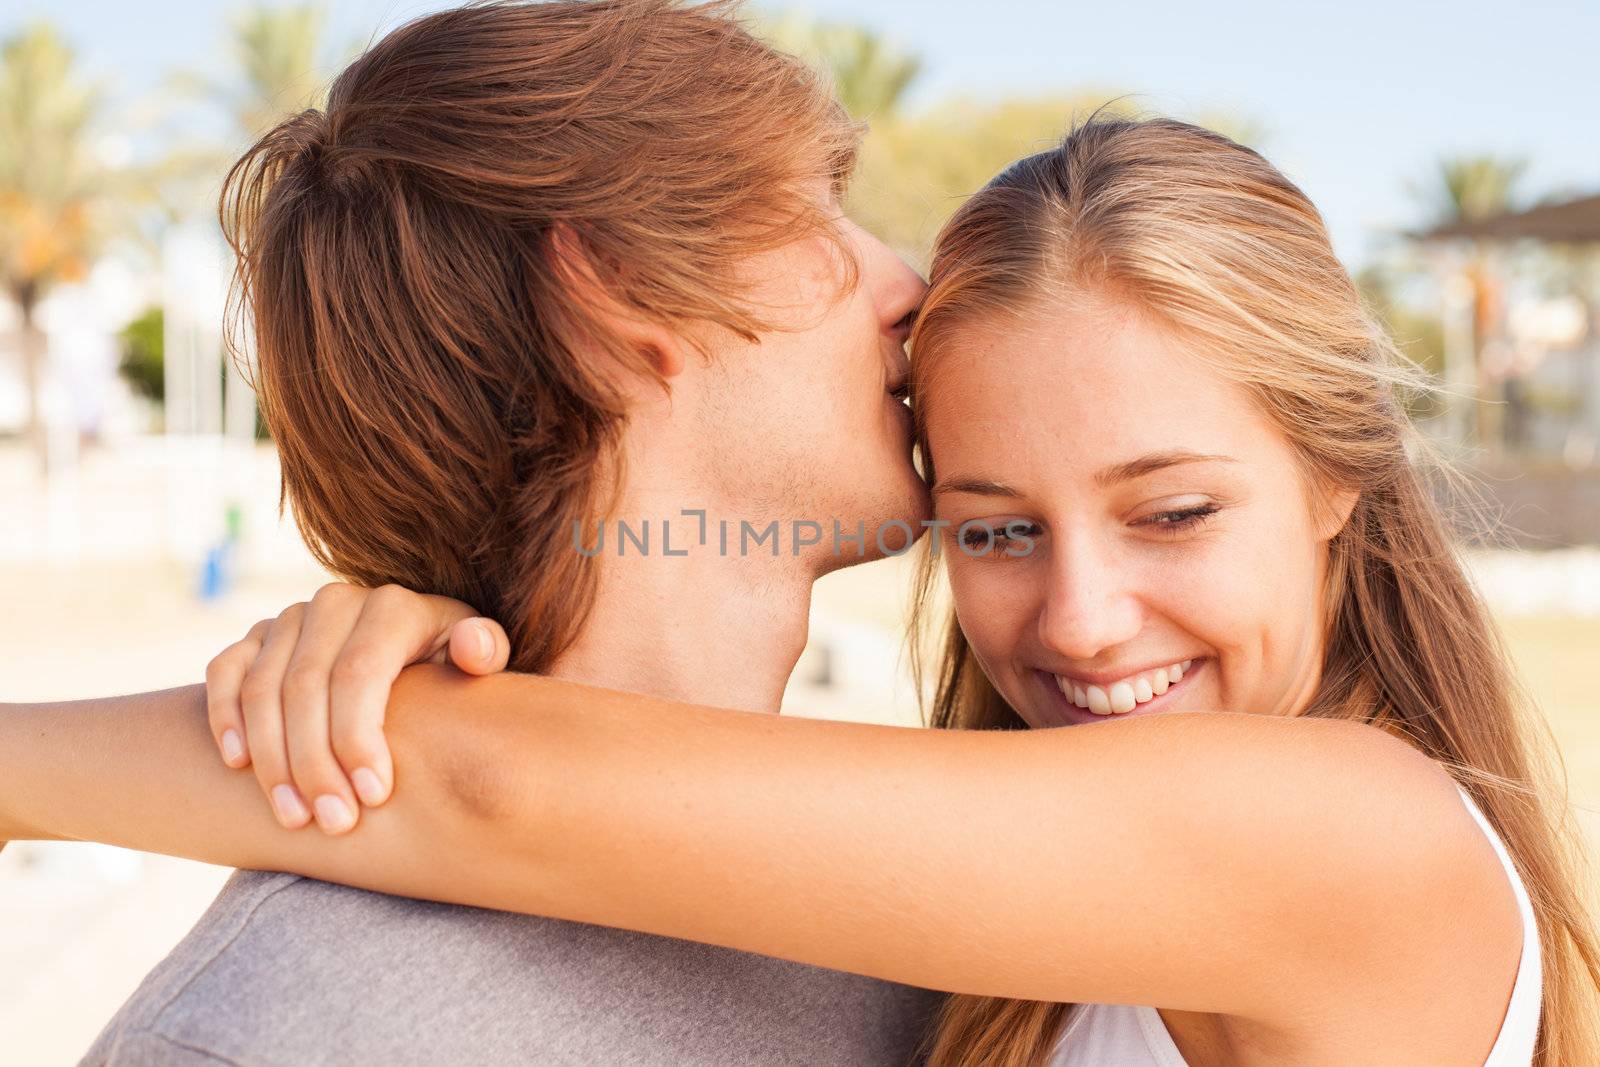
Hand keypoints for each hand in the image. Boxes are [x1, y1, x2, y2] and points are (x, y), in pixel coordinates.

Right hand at [205, 583, 510, 834]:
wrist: (416, 655)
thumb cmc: (454, 667)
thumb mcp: (482, 656)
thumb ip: (485, 650)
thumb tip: (473, 648)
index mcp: (393, 606)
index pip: (359, 674)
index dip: (358, 737)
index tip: (374, 797)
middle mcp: (337, 603)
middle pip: (306, 687)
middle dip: (315, 763)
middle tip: (334, 823)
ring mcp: (292, 618)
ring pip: (261, 688)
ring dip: (271, 759)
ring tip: (295, 818)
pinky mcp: (257, 637)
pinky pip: (225, 672)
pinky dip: (225, 716)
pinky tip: (239, 766)